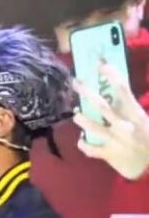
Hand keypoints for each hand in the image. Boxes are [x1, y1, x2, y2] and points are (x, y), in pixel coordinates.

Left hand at [72, 63, 148, 180]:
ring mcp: (115, 140)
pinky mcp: (109, 154)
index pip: (122, 89)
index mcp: (135, 114)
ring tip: (76, 114)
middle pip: (102, 105)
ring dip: (82, 119)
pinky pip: (90, 148)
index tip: (100, 63)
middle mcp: (123, 125)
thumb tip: (116, 91)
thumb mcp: (143, 119)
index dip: (111, 75)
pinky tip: (81, 139)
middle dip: (87, 93)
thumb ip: (129, 106)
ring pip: (92, 127)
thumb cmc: (147, 137)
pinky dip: (83, 144)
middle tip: (76, 82)